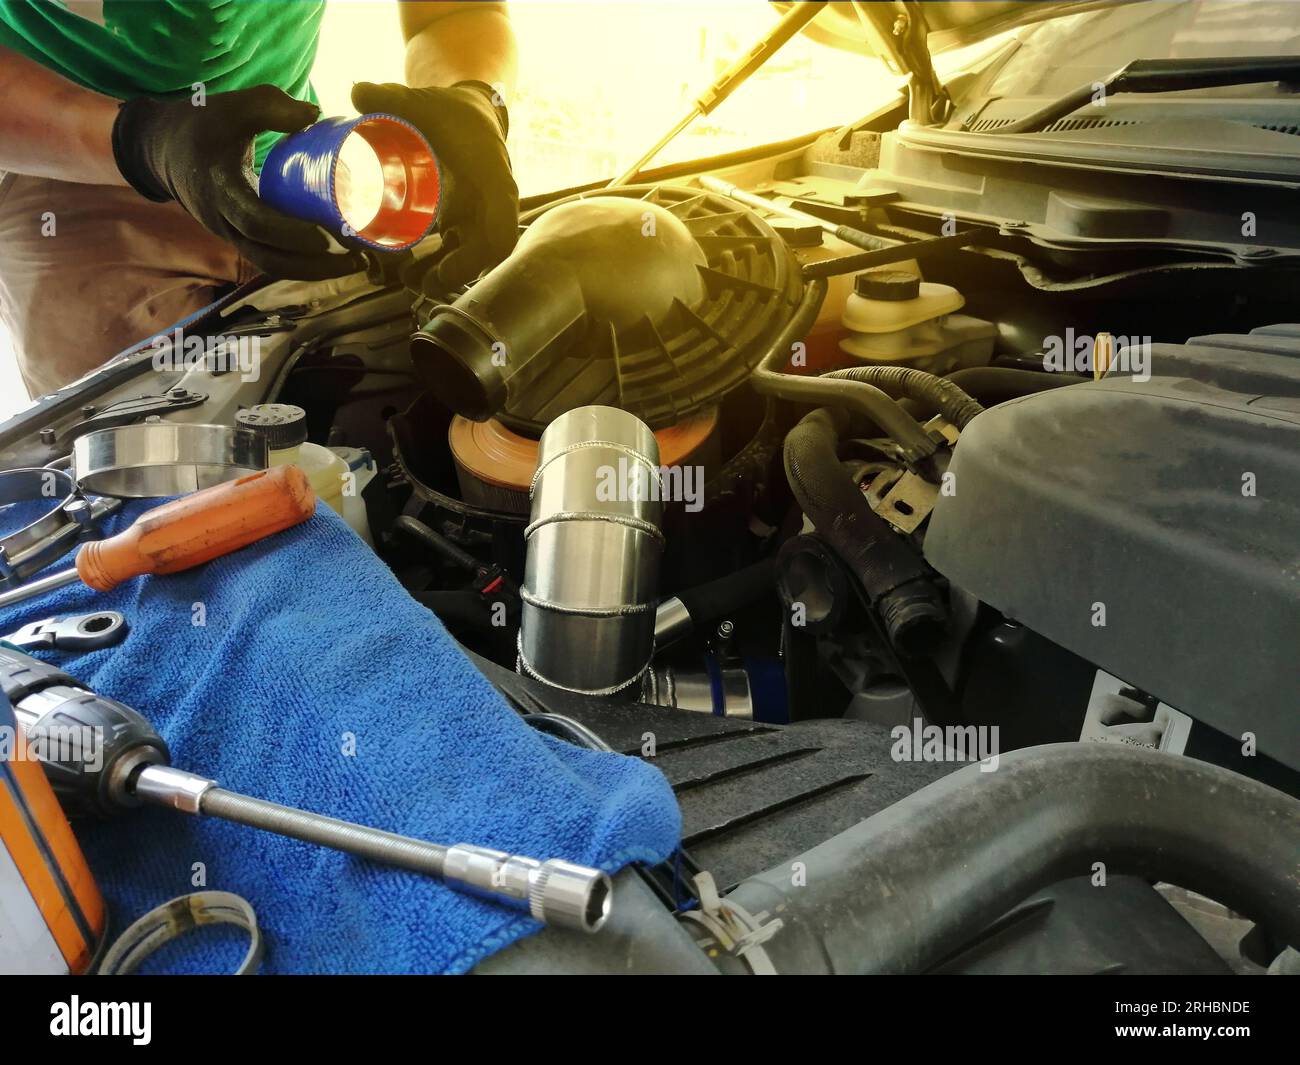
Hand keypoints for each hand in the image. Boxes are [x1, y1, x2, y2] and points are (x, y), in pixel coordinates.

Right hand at [112, 85, 364, 280]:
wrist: (160, 149)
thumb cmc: (200, 124)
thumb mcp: (232, 106)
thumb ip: (271, 106)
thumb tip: (316, 114)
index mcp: (219, 188)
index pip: (257, 223)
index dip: (295, 235)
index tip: (332, 238)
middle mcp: (222, 220)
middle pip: (270, 257)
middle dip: (315, 265)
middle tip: (358, 258)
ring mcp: (228, 234)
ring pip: (271, 264)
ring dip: (313, 272)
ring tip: (354, 264)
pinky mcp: (237, 238)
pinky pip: (269, 259)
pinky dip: (300, 265)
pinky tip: (333, 262)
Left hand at [351, 81, 517, 287]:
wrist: (468, 114)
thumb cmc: (451, 111)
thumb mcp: (425, 102)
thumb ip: (391, 96)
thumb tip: (356, 91)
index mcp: (493, 181)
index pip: (500, 229)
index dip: (479, 254)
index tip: (448, 265)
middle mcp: (492, 206)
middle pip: (485, 253)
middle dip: (454, 273)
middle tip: (417, 281)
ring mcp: (479, 216)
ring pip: (470, 257)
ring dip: (443, 275)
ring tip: (407, 281)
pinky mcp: (465, 222)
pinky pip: (459, 252)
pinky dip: (439, 266)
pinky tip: (413, 275)